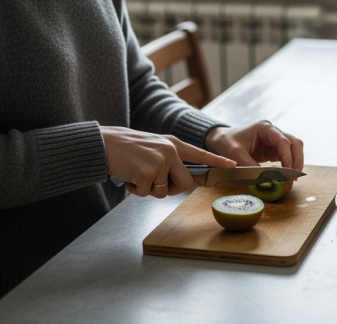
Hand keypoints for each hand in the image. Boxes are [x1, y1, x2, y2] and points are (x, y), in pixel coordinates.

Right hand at [101, 126, 236, 197]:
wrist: (103, 144)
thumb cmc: (127, 149)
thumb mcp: (154, 147)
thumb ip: (169, 159)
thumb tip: (180, 180)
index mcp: (173, 144)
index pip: (201, 154)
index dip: (217, 161)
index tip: (233, 165)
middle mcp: (170, 151)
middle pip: (185, 183)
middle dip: (170, 189)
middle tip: (152, 181)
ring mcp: (160, 161)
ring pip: (164, 192)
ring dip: (148, 189)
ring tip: (136, 173)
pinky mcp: (147, 173)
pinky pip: (146, 193)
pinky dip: (134, 190)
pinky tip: (127, 175)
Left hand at [204, 120, 303, 170]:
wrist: (220, 140)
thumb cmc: (226, 142)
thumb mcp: (235, 154)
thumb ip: (250, 165)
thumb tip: (265, 178)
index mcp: (265, 128)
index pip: (283, 141)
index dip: (288, 156)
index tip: (288, 170)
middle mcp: (273, 132)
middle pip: (294, 143)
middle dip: (297, 159)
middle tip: (295, 175)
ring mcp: (274, 140)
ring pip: (294, 149)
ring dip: (296, 162)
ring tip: (293, 177)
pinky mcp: (273, 149)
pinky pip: (287, 156)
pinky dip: (289, 165)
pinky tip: (287, 176)